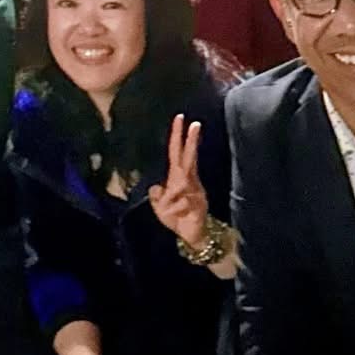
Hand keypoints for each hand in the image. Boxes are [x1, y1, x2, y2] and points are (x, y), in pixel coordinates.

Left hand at [147, 114, 210, 251]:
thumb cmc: (177, 220)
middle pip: (188, 157)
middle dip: (189, 140)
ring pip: (179, 184)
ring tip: (172, 211)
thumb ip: (156, 195)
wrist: (192, 236)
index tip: (180, 118)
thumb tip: (156, 186)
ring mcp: (194, 191)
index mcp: (178, 178)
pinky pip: (181, 202)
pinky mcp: (198, 202)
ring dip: (171, 198)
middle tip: (193, 123)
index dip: (177, 136)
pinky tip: (179, 217)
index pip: (177, 152)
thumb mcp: (159, 207)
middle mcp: (188, 181)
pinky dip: (174, 210)